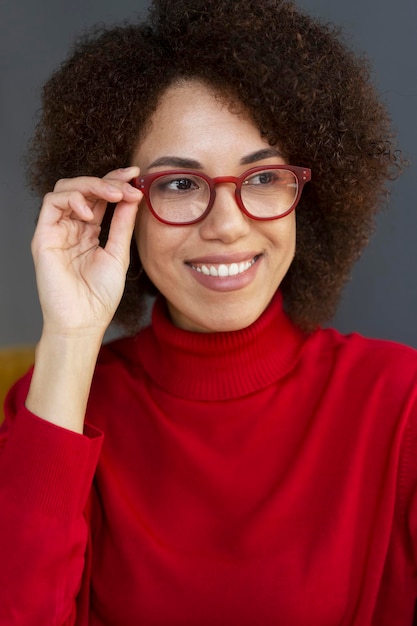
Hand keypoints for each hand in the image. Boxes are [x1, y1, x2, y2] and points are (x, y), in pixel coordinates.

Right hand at [31, 166, 142, 338]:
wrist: (83, 321)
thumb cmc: (100, 295)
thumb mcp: (118, 253)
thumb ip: (123, 224)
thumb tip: (134, 195)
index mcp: (90, 231)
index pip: (100, 197)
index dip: (116, 182)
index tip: (136, 175)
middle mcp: (72, 227)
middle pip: (84, 188)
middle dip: (108, 180)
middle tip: (129, 184)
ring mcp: (57, 230)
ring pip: (66, 188)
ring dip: (92, 185)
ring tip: (114, 195)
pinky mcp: (44, 236)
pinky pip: (52, 203)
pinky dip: (72, 199)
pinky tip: (90, 213)